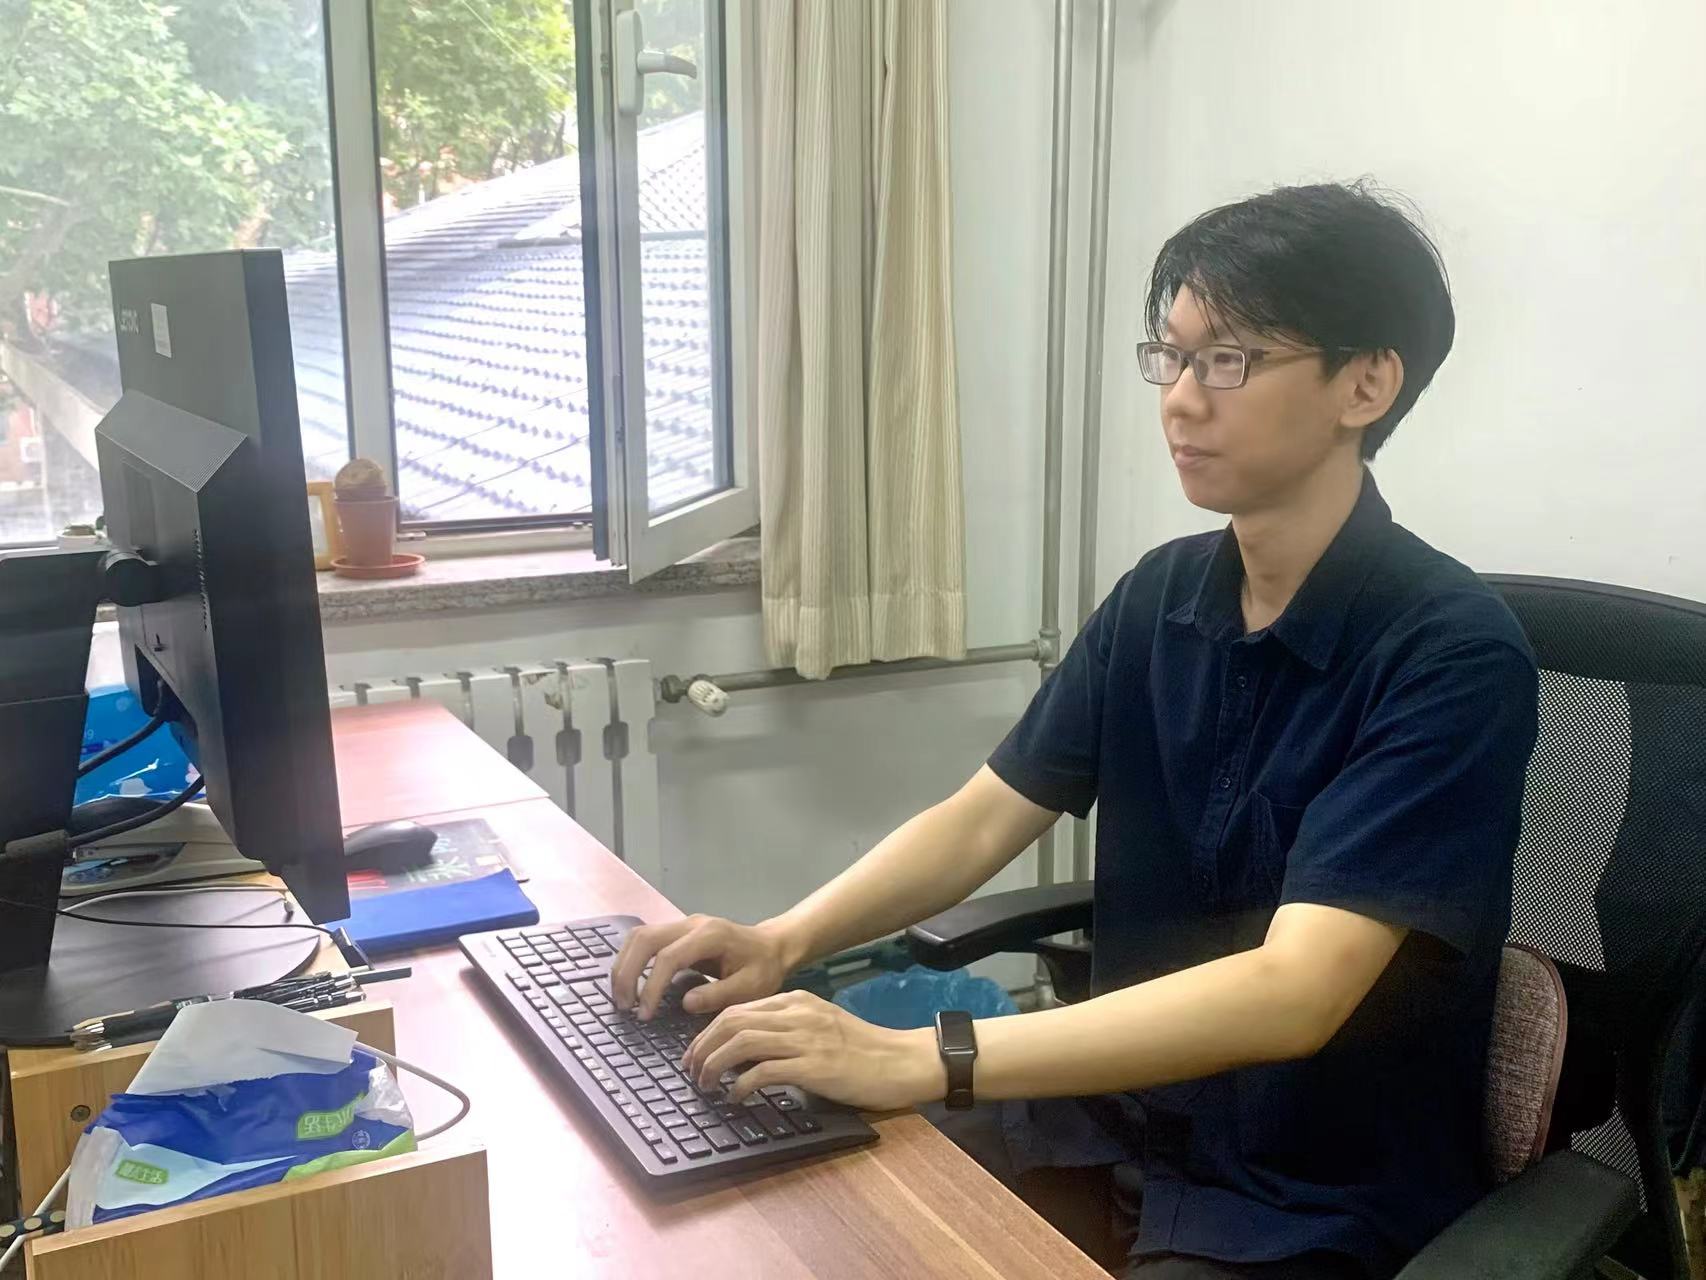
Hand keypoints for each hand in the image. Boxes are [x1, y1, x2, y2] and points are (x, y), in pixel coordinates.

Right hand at [610, 914, 796, 1019]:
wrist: (772, 946)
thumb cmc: (764, 968)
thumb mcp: (751, 987)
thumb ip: (719, 995)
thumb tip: (685, 1004)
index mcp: (710, 935)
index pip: (668, 957)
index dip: (652, 986)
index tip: (644, 1014)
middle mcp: (691, 923)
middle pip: (644, 939)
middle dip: (628, 972)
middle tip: (624, 1007)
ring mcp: (682, 924)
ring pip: (639, 936)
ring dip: (624, 965)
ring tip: (622, 998)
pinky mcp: (677, 932)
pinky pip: (645, 941)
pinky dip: (632, 961)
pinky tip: (630, 984)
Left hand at [682, 991, 947, 1112]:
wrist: (902, 1060)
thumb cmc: (863, 1049)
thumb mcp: (821, 1026)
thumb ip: (788, 1029)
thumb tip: (747, 1047)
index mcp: (796, 1002)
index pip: (738, 1008)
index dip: (708, 1031)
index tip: (696, 1053)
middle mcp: (797, 1014)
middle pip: (731, 1021)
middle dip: (702, 1046)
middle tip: (691, 1070)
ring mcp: (806, 1039)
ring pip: (741, 1042)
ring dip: (714, 1064)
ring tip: (706, 1085)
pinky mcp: (814, 1067)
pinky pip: (764, 1071)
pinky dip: (741, 1084)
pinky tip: (735, 1097)